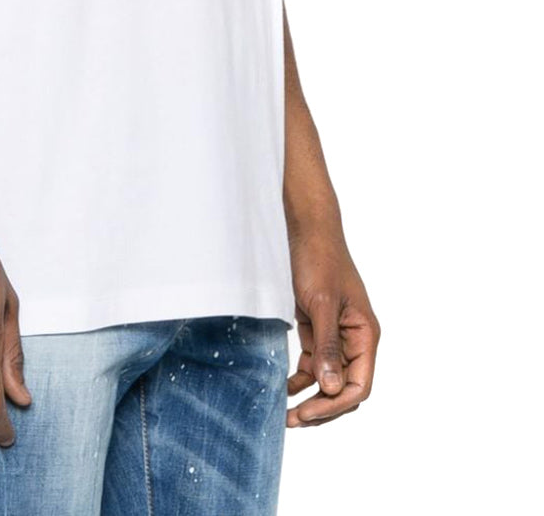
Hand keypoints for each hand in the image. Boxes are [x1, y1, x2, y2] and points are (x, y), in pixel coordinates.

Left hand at [286, 227, 379, 426]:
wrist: (307, 229)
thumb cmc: (320, 260)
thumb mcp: (322, 303)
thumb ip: (327, 346)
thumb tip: (331, 388)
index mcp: (365, 335)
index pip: (359, 385)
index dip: (335, 405)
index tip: (307, 412)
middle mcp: (355, 339)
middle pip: (344, 388)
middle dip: (321, 407)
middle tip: (292, 420)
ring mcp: (336, 335)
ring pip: (327, 378)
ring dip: (309, 396)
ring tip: (286, 412)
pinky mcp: (317, 328)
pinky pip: (312, 362)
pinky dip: (300, 377)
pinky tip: (283, 386)